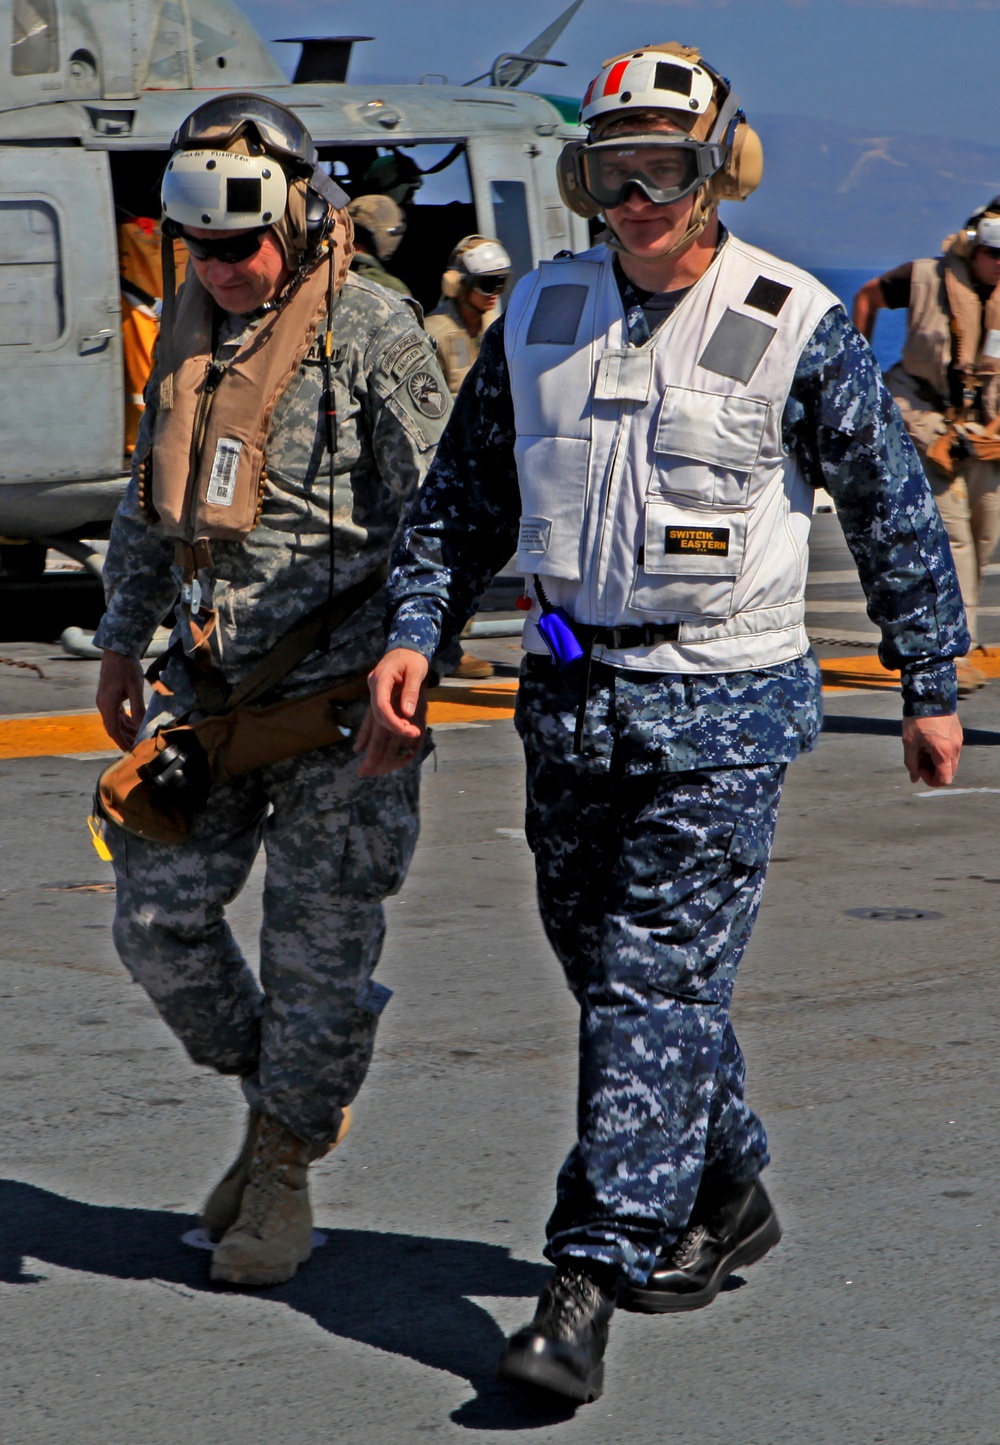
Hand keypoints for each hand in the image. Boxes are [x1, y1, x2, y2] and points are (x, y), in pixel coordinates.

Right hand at [96, 650, 145, 750]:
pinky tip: (134, 725)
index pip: (112, 730)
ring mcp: (105, 701)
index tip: (131, 752)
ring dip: (126, 731)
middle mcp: (103, 705)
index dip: (121, 742)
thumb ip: (138, 708)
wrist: (117, 651)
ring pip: (115, 721)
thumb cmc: (126, 668)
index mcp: (107, 705)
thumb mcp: (135, 689)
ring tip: (138, 739)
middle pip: (113, 728)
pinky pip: (116, 714)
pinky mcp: (109, 697)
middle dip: (125, 739)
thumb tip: (142, 726)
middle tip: (138, 749)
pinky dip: (125, 721)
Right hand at [355, 648, 430, 777]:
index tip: (410, 731)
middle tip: (396, 750)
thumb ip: (411, 691)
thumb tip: (407, 713)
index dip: (394, 722)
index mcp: (380, 679)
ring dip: (374, 741)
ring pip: (372, 721)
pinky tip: (359, 748)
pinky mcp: (377, 698)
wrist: (406, 646)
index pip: (382, 707)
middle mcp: (373, 688)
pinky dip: (366, 734)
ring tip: (367, 767)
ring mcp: (373, 694)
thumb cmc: (412, 657)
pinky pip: (371, 719)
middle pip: (375, 718)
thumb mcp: (416, 671)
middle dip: (385, 737)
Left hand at [902, 713, 962, 787]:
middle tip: (919, 760)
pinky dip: (942, 752)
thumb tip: (914, 778)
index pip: (944, 779)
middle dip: (934, 771)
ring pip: (951, 761)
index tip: (919, 770)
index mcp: (943, 753)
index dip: (931, 780)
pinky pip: (952, 750)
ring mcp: (958, 740)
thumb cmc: (917, 719)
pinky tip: (928, 742)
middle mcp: (955, 748)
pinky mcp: (958, 733)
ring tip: (922, 749)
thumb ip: (911, 763)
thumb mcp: (909, 742)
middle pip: (949, 772)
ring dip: (937, 762)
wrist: (930, 695)